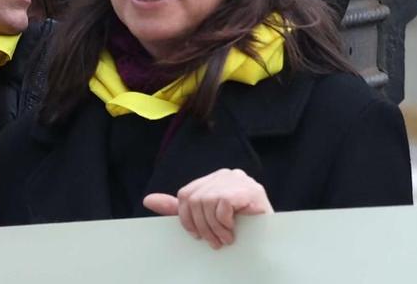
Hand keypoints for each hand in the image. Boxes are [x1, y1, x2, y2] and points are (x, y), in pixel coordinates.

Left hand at [144, 168, 272, 247]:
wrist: (268, 239)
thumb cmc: (238, 228)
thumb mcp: (204, 218)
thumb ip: (178, 209)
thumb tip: (148, 200)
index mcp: (214, 179)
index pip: (186, 194)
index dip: (186, 219)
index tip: (197, 235)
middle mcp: (226, 174)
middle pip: (194, 199)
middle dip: (201, 227)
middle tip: (213, 242)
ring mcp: (239, 179)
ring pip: (207, 202)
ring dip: (214, 228)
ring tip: (225, 239)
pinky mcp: (249, 188)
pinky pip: (222, 204)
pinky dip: (225, 223)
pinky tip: (233, 231)